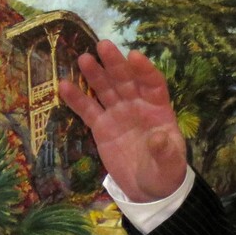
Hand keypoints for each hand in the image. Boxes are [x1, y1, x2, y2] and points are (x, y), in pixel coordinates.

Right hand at [58, 40, 187, 202]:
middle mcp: (138, 107)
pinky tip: (64, 85)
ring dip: (96, 74)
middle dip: (116, 64)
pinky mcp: (102, 127)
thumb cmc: (165, 173)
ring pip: (106, 90)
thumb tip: (160, 138)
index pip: (153, 85)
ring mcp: (118, 115)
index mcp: (159, 111)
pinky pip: (88, 110)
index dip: (145, 71)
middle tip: (103, 45)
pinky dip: (77, 99)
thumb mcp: (170, 165)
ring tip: (83, 58)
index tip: (134, 56)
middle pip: (126, 81)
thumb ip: (166, 151)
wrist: (148, 189)